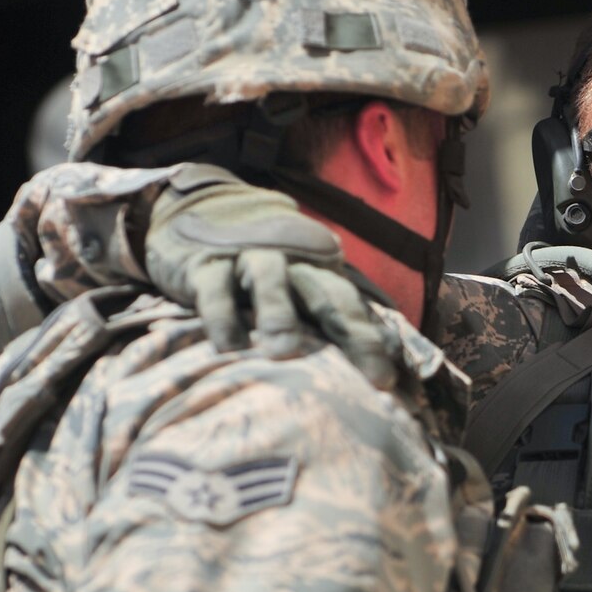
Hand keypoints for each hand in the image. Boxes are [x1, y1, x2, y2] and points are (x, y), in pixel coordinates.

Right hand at [145, 166, 400, 389]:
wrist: (203, 210)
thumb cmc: (262, 265)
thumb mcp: (298, 281)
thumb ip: (334, 314)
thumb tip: (388, 357)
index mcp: (319, 266)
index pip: (349, 303)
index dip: (369, 340)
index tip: (384, 381)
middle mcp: (290, 259)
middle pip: (324, 294)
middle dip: (348, 332)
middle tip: (364, 374)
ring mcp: (247, 256)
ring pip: (268, 279)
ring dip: (278, 312)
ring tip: (284, 352)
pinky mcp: (204, 264)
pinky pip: (214, 287)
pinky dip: (221, 314)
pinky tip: (228, 347)